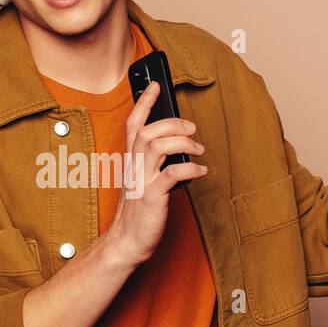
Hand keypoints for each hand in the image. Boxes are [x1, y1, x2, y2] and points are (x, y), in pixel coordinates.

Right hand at [103, 81, 207, 267]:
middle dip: (172, 123)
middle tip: (191, 128)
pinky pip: (172, 174)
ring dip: (182, 142)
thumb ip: (154, 163)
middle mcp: (133, 167)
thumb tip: (179, 147)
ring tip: (199, 150)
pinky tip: (200, 171)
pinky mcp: (152, 197)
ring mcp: (142, 181)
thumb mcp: (143, 181)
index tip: (156, 85)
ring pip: (156, 146)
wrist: (127, 241)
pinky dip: (190, 169)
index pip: (133, 124)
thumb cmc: (138, 212)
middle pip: (148, 131)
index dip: (144, 102)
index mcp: (130, 161)